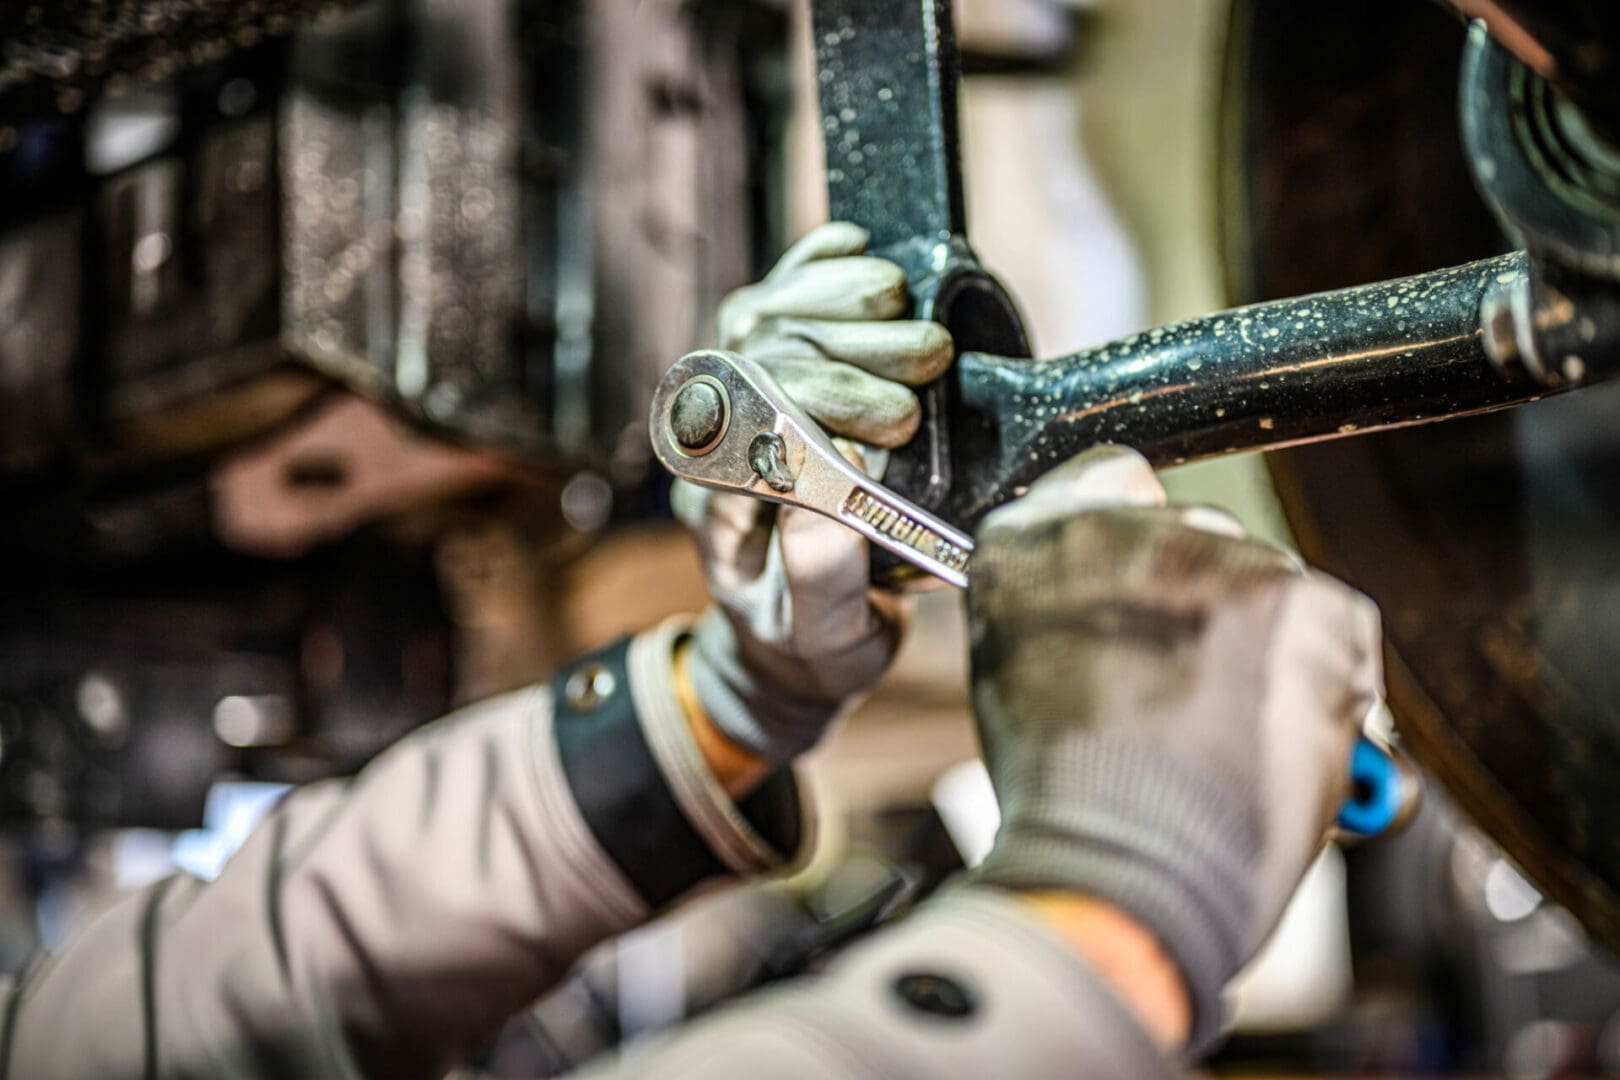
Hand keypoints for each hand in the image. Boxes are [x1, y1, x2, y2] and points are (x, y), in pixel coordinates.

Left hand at [674, 222, 952, 761]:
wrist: (793, 644)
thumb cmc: (807, 646)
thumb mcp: (820, 640)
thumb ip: (819, 579)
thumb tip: (831, 498)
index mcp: (716, 497)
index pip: (747, 415)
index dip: (824, 401)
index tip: (900, 425)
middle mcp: (716, 439)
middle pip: (762, 355)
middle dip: (852, 348)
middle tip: (931, 360)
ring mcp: (740, 401)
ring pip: (767, 315)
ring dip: (844, 303)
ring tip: (918, 320)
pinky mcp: (774, 376)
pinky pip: (776, 301)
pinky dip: (813, 269)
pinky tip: (855, 249)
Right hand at [967, 446, 1382, 1052]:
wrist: (1126, 864)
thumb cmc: (1066, 796)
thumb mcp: (1017, 674)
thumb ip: (1064, 608)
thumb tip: (1127, 606)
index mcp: (1034, 539)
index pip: (1106, 481)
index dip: (1138, 546)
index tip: (1153, 595)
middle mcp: (1125, 527)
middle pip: (1198, 536)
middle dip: (1209, 603)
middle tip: (1190, 693)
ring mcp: (1220, 556)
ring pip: (1268, 585)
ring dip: (1267, 649)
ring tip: (1228, 738)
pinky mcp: (1306, 599)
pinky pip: (1336, 627)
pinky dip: (1328, 684)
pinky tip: (1273, 741)